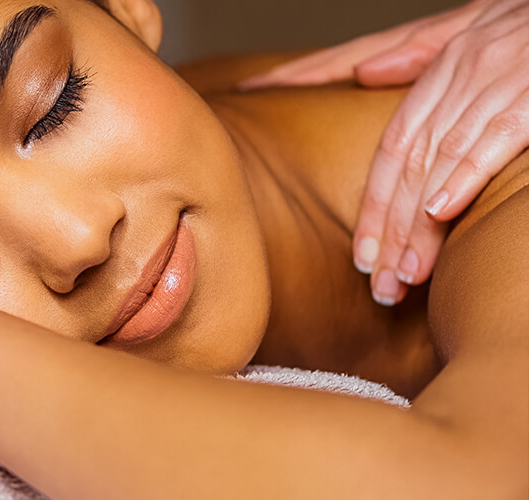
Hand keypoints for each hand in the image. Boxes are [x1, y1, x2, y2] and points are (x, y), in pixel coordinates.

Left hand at [241, 0, 528, 304]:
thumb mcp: (473, 30)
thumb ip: (419, 54)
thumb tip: (364, 69)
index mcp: (443, 68)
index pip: (392, 149)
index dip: (373, 205)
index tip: (361, 257)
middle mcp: (460, 75)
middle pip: (408, 165)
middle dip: (389, 229)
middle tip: (378, 284)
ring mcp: (496, 83)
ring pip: (441, 162)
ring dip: (419, 223)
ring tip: (405, 274)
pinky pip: (492, 140)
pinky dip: (465, 176)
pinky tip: (442, 214)